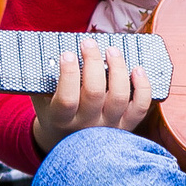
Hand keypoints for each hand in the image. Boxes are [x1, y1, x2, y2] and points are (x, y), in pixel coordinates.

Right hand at [30, 43, 151, 154]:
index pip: (67, 99)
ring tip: (111, 50)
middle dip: (93, 62)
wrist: (66, 142)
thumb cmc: (54, 114)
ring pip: (119, 97)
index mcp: (61, 119)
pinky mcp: (126, 126)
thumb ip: (45, 80)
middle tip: (88, 43)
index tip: (68, 54)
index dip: (68, 74)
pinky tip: (137, 69)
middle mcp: (86, 125)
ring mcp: (108, 127)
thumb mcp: (42, 100)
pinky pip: (140, 108)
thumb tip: (51, 51)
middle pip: (95, 92)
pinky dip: (143, 87)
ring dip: (118, 69)